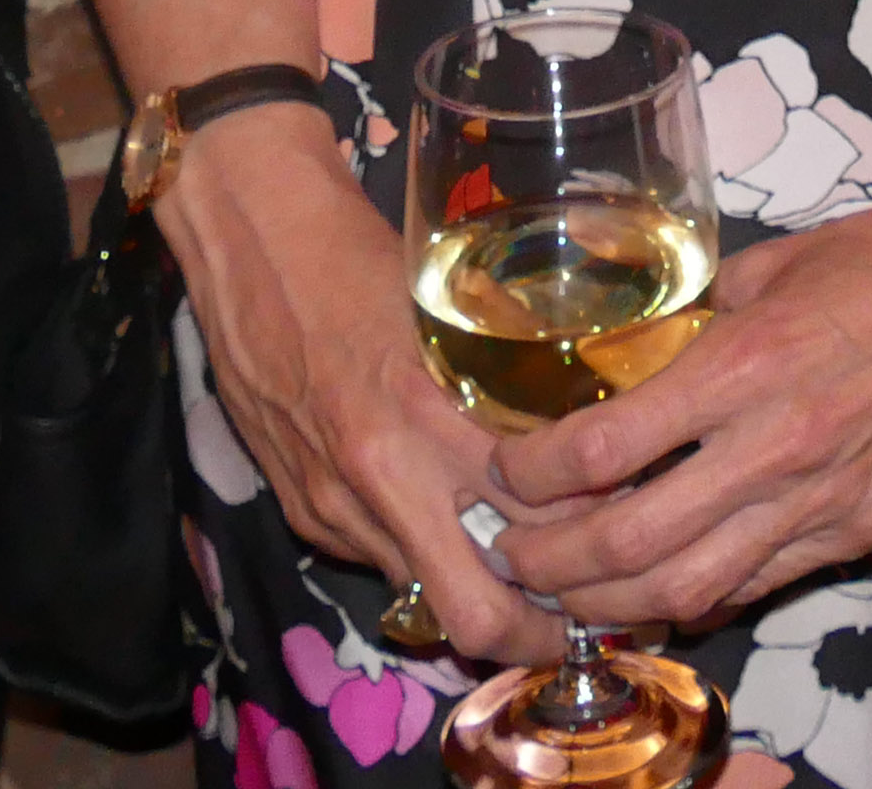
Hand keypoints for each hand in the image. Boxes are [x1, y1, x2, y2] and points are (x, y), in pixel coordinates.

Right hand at [168, 106, 570, 665]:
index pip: (531, 523)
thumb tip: (582, 429)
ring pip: (424, 596)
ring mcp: (333, 505)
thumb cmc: (360, 255)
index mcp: (430, 416)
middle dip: (535, 633)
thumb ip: (507, 383)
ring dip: (475, 595)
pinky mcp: (301, 509)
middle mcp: (380, 477)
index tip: (623, 547)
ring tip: (527, 573)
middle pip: (473, 611)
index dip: (586, 550)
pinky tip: (449, 526)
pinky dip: (421, 557)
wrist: (249, 238)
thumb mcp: (456, 310)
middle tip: (581, 618)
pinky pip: (378, 558)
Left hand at [485, 184, 871, 630]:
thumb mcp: (768, 267)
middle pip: (627, 547)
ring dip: (610, 602)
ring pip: (687, 590)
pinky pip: (755, 586)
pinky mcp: (858, 531)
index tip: (503, 469)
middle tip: (511, 549)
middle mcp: (772, 449)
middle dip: (549, 563)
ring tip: (568, 589)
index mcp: (741, 368)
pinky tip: (657, 587)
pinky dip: (693, 598)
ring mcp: (818, 503)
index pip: (600, 453)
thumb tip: (640, 354)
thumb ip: (698, 322)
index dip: (531, 475)